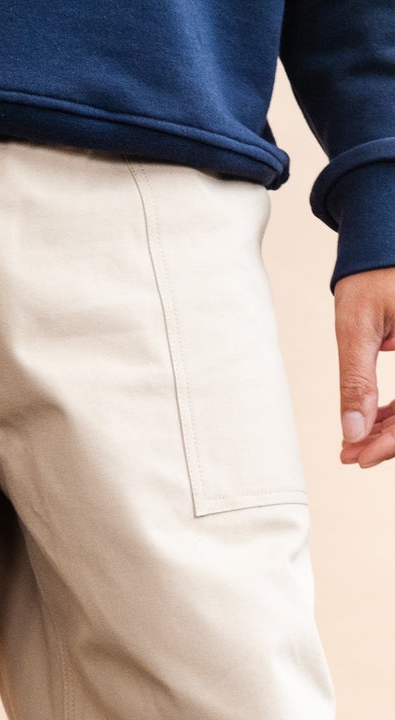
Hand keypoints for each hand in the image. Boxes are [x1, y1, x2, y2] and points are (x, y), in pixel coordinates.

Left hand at [336, 267, 394, 468]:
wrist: (383, 241)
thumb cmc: (372, 273)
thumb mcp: (357, 327)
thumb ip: (356, 381)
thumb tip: (352, 432)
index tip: (362, 457)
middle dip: (389, 439)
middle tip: (350, 455)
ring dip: (391, 429)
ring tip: (352, 445)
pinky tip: (367, 424)